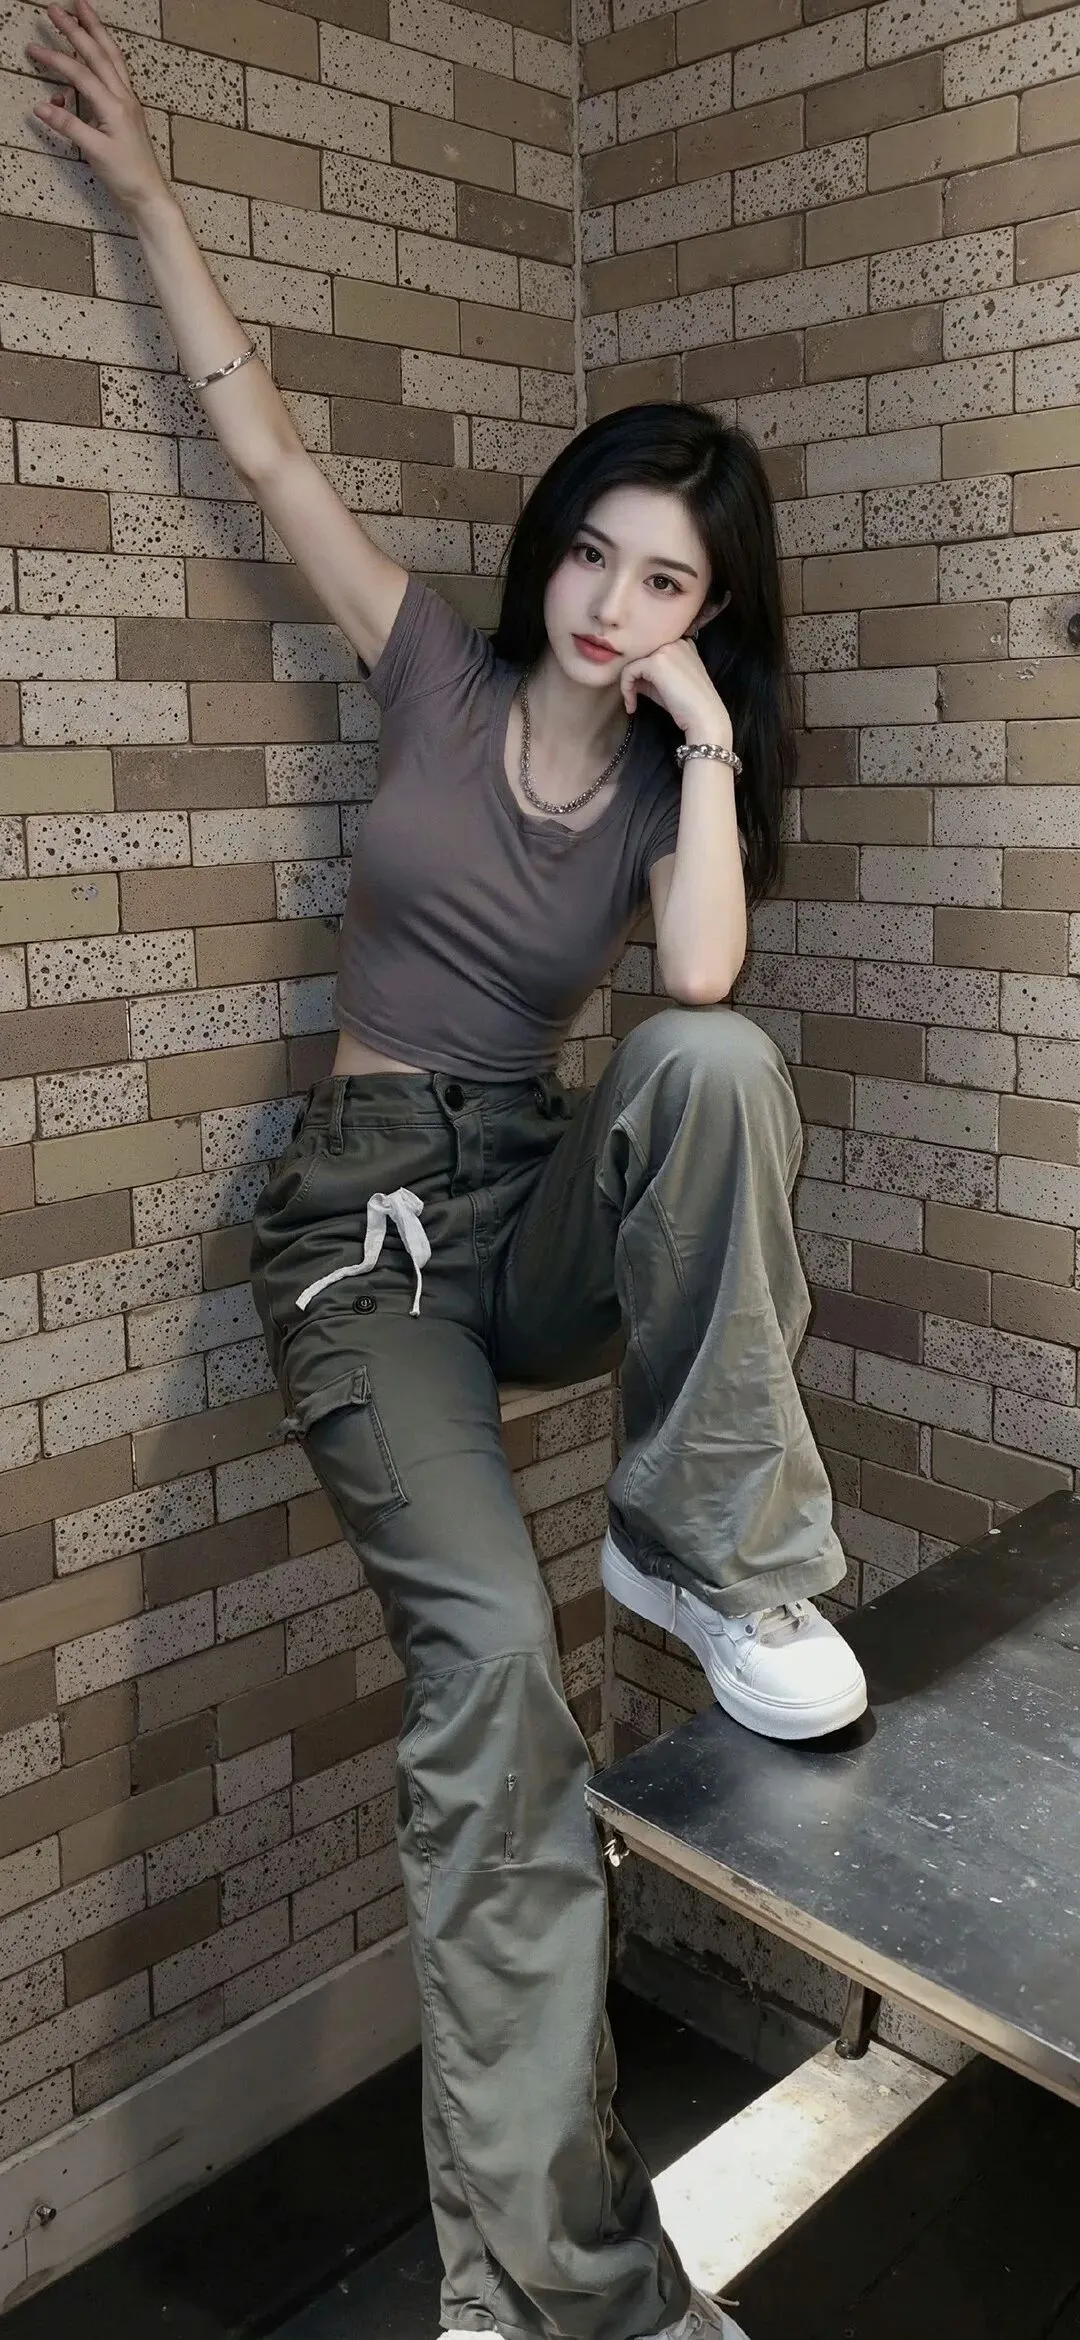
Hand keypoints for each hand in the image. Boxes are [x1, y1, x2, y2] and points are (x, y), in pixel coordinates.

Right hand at [27, 0, 169, 218]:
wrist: (149, 194)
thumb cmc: (125, 176)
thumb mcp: (94, 152)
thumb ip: (68, 126)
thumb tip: (42, 107)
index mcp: (114, 106)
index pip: (80, 74)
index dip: (55, 59)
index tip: (34, 48)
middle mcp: (123, 97)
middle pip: (99, 53)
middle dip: (77, 28)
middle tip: (57, 8)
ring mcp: (128, 100)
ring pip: (112, 57)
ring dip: (96, 31)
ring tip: (83, 10)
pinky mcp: (128, 108)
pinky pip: (116, 72)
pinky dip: (103, 54)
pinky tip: (94, 49)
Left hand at [619, 633, 733, 748]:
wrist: (703, 716)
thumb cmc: (687, 704)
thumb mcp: (666, 683)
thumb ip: (649, 674)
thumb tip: (628, 676)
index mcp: (681, 643)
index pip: (650, 650)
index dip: (642, 670)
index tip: (639, 689)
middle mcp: (674, 641)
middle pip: (640, 654)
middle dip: (632, 676)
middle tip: (632, 696)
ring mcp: (665, 650)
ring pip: (632, 661)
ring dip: (627, 684)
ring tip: (632, 703)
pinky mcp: (656, 662)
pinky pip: (629, 671)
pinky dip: (626, 689)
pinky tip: (633, 705)